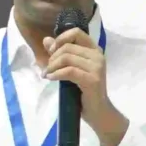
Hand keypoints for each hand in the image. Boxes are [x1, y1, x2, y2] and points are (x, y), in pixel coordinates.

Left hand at [42, 27, 125, 145]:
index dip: (61, 38)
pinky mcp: (92, 80)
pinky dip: (56, 74)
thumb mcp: (71, 69)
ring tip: (47, 74)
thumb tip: (46, 40)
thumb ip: (60, 54)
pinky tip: (50, 78)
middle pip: (68, 47)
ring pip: (67, 58)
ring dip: (52, 66)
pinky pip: (69, 71)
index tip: (52, 50)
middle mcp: (98, 55)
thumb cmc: (85, 91)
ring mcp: (97, 67)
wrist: (98, 112)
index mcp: (94, 50)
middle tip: (47, 69)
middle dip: (53, 57)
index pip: (76, 33)